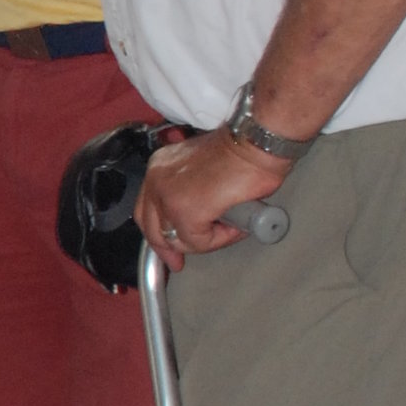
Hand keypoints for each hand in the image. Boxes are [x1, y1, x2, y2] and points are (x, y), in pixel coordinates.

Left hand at [138, 127, 291, 260]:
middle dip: (168, 249)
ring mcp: (168, 196)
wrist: (258, 142)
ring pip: (177, 238)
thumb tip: (198, 219)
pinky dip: (219, 239)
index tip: (169, 250)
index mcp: (160, 167)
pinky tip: (234, 226)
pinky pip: (198, 241)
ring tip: (230, 228)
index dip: (158, 233)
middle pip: (152, 227)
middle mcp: (157, 178)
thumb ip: (192, 191)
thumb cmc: (244, 151)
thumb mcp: (205, 170)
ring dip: (205, 241)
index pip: (147, 209)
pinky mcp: (186, 211)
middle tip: (178, 263)